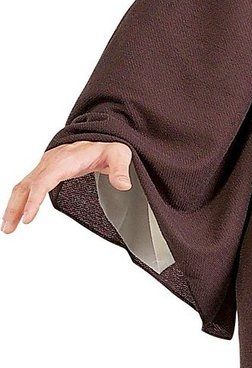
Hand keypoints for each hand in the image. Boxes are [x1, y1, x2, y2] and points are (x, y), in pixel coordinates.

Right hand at [2, 141, 133, 232]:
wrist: (99, 139)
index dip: (34, 199)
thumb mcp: (119, 155)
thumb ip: (120, 169)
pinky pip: (27, 186)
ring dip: (13, 206)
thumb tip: (123, 185)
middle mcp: (50, 162)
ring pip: (23, 187)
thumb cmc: (107, 147)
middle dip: (15, 207)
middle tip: (9, 228)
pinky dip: (18, 201)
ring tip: (8, 228)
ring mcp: (45, 167)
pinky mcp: (44, 172)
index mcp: (65, 160)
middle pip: (26, 185)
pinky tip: (16, 215)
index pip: (44, 181)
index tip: (28, 218)